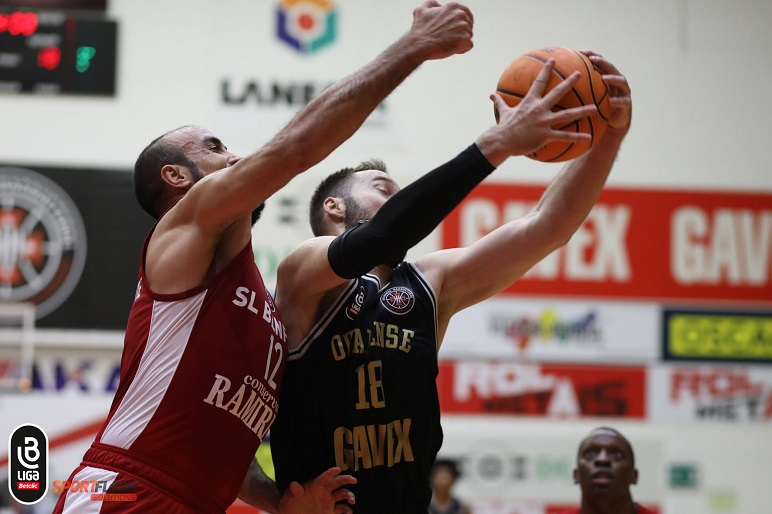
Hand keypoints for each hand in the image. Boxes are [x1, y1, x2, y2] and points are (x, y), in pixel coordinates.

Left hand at [278, 467, 355, 513]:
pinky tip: (348, 513)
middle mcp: (324, 491)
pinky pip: (342, 509)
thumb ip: (294, 491)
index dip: (330, 473)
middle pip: (338, 482)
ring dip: (349, 495)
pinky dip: (347, 510)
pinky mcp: (330, 511)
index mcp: (315, 486)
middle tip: (354, 479)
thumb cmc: (289, 504)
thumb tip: (293, 484)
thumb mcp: (289, 497)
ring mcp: (328, 501)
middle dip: (346, 479)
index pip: (324, 477)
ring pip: (343, 494)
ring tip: (352, 500)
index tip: (337, 469)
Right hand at [407, 1, 473, 60]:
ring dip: (460, 40)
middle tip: (448, 38)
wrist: (419, 45)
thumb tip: (438, 5)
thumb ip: (431, 4)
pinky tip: (452, 49)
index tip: (455, 28)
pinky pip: (469, 45)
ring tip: (447, 43)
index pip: (465, 12)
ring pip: (469, 35)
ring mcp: (464, 27)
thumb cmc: (419, 30)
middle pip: (468, 24)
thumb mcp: (421, 10)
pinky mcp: (465, 40)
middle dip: (461, 31)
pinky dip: (462, 49)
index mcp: (453, 6)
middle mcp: (461, 14)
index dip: (461, 21)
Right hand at [477, 59, 597, 164]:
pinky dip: (577, 137)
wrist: (501, 141)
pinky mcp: (545, 135)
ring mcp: (543, 122)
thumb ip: (500, 102)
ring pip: (567, 115)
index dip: (547, 70)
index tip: (553, 60)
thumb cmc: (503, 128)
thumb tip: (491, 95)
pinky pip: (564, 136)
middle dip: (569, 82)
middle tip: (580, 73)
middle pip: (558, 92)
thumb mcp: (502, 112)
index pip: (539, 82)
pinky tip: (589, 136)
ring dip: (582, 111)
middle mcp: (539, 109)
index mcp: (529, 102)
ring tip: (595, 107)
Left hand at [582, 50, 631, 134]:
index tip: (581, 51)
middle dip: (602, 62)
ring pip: (621, 81)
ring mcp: (623, 91)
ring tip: (604, 78)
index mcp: (607, 77)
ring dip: (613, 78)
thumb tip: (559, 82)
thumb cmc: (597, 108)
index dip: (592, 55)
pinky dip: (617, 100)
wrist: (612, 123)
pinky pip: (622, 101)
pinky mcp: (626, 104)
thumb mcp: (588, 96)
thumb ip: (579, 88)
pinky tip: (611, 101)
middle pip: (611, 67)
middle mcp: (616, 81)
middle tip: (593, 59)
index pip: (600, 62)